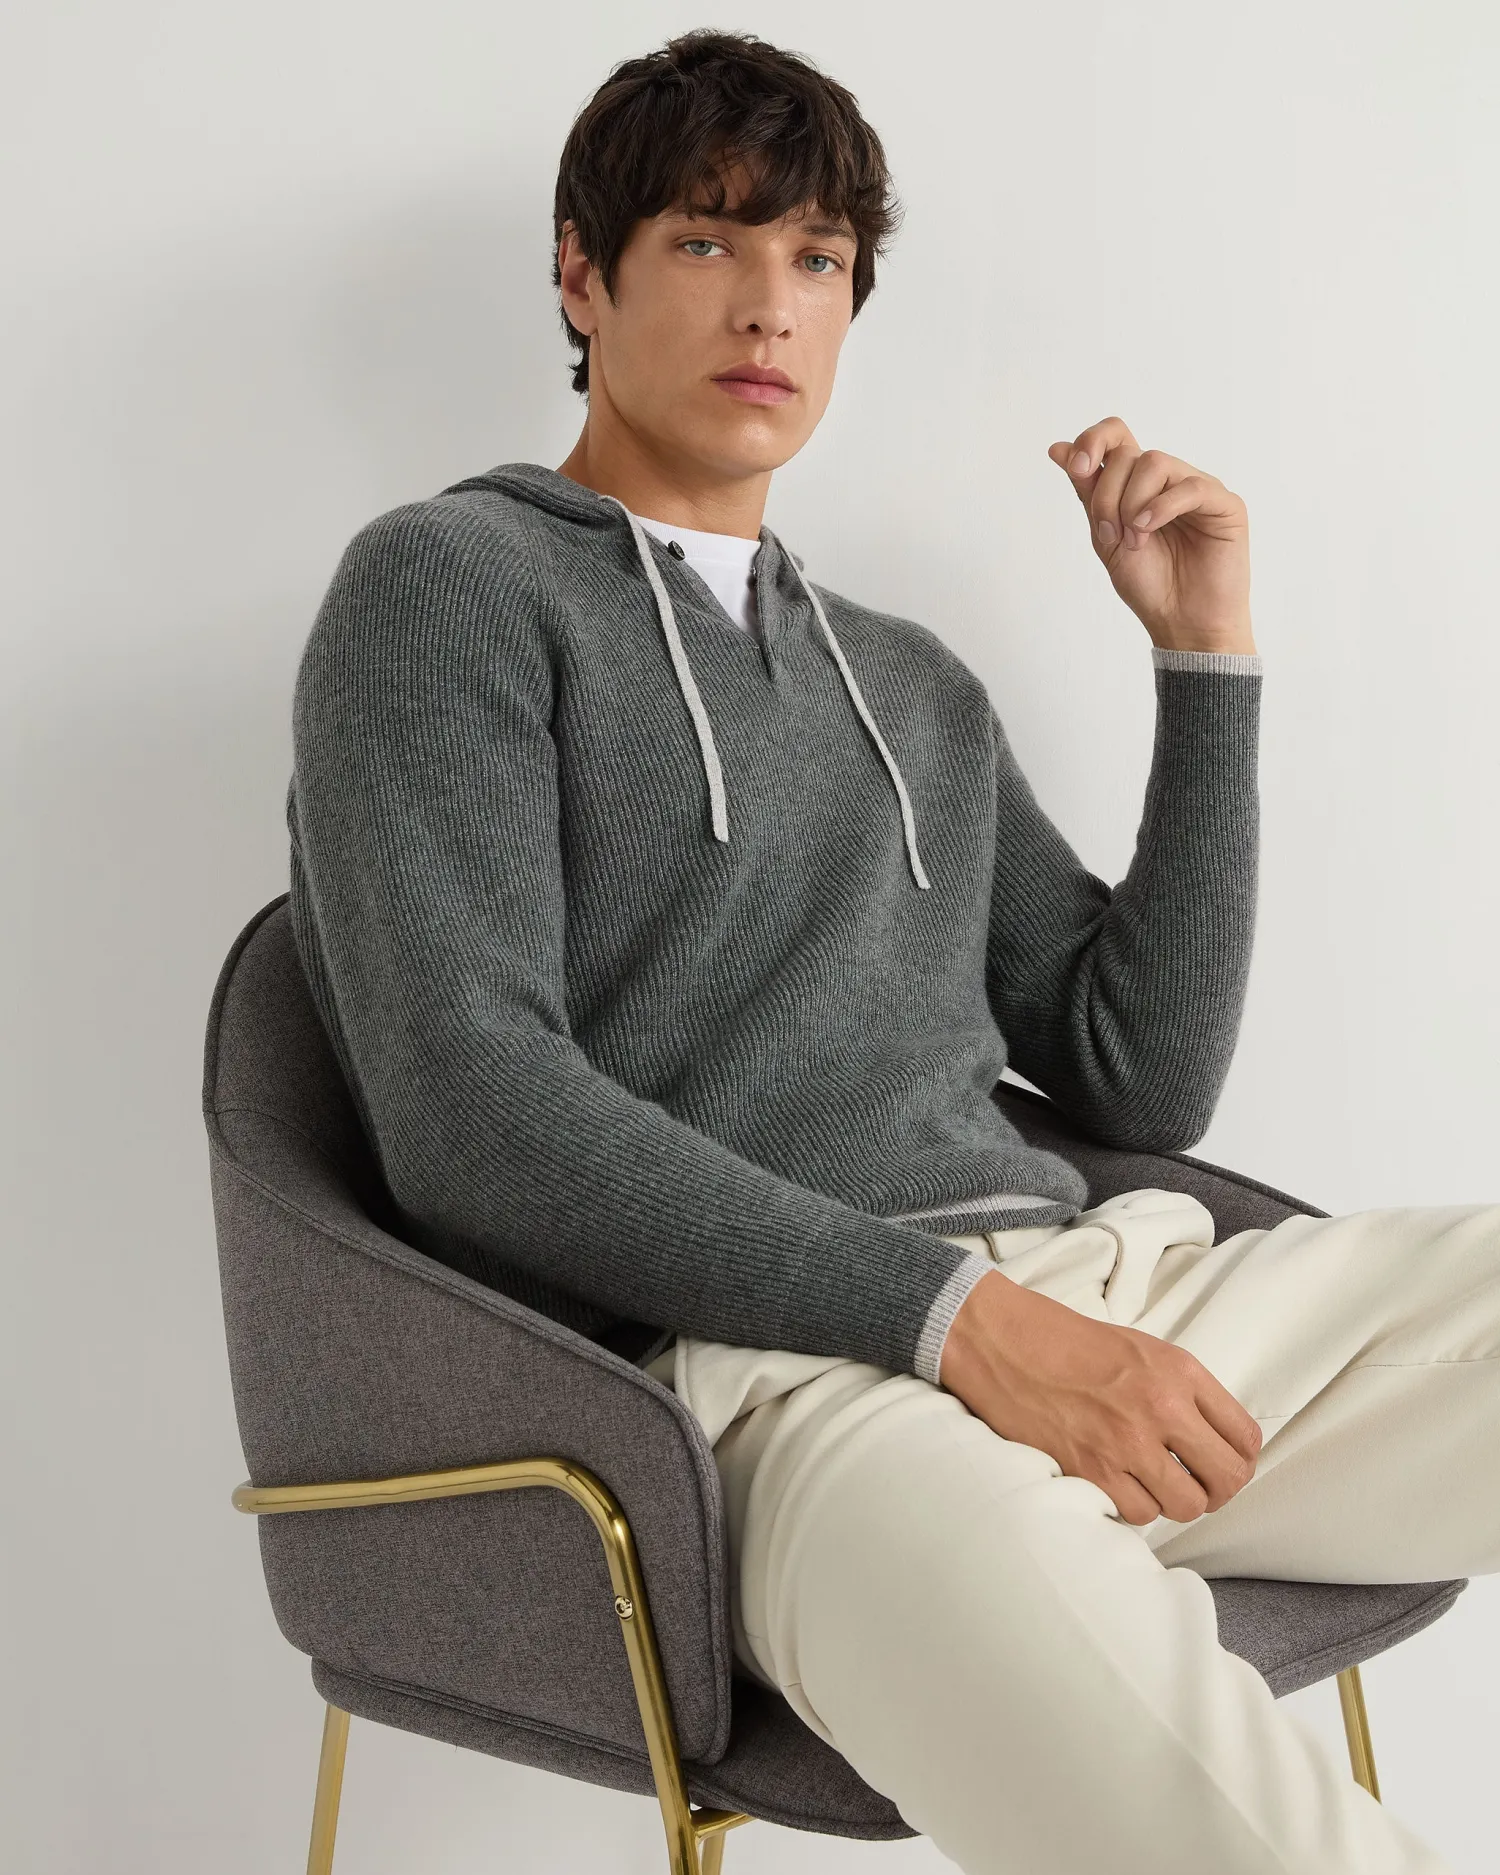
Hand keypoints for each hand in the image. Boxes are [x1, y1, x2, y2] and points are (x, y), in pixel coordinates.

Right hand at [939, 1269, 1261, 1524]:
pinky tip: (1117, 1483)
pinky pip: (1139, 1514)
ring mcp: (1126, 1443)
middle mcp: (1161, 1408)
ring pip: (1186, 1506)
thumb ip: (1183, 1391)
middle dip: (1219, 1491)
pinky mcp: (1091, 1470)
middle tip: (1199, 1486)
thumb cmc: (1067, 1342)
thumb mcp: (1142, 1349)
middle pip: (1227, 1479)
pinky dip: (1133, 1506)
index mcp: (1179, 1371)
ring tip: (1152, 1483)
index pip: (1245, 1436)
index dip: (1240, 1460)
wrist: (1002, 1341)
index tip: (1223, 1464)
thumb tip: (1213, 1441)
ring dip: (1172, 1501)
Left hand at [1047, 415, 1255, 655]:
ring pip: (1155, 462)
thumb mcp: (1105, 536)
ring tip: (1135, 540)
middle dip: (1107, 495)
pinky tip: (1147, 529)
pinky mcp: (1225, 504)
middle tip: (1111, 534)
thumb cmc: (1149, 585)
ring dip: (1132, 503)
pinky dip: (1161, 506)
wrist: (1181, 623)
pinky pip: (1190, 486)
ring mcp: (1197, 488)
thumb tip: (1057, 448)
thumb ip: (1088, 492)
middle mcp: (1168, 479)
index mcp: (1138, 484)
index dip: (1092, 440)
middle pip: (1128, 453)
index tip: (1075, 467)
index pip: (1116, 436)